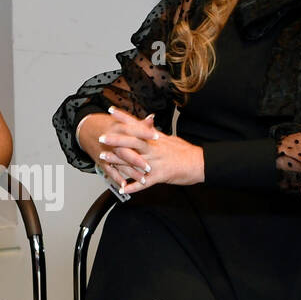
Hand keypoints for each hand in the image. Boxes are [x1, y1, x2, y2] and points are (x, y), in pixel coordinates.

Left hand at [85, 108, 205, 192]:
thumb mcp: (169, 138)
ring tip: (104, 159)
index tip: (110, 110)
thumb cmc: (184, 151)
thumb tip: (147, 123)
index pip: (137, 124)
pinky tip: (122, 189)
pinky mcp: (160, 176)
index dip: (123, 117)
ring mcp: (156, 162)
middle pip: (132, 141)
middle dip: (115, 139)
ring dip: (118, 161)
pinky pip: (144, 182)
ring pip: (134, 160)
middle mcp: (154, 148)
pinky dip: (133, 186)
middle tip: (101, 137)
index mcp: (155, 138)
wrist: (199, 163)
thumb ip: (154, 132)